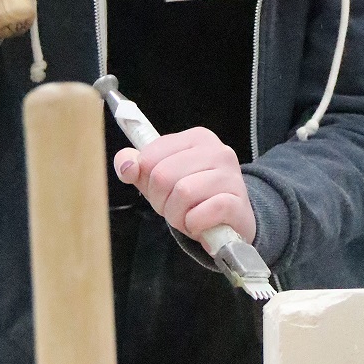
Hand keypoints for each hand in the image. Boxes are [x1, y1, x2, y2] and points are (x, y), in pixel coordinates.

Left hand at [114, 127, 256, 245]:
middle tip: (175, 208)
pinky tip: (201, 225)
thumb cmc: (195, 196)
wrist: (231, 220)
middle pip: (163, 176)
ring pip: (182, 193)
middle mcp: (217, 151)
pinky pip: (201, 214)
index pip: (150, 156)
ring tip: (189, 217)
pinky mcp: (237, 203)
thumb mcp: (162, 178)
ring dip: (177, 216)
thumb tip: (126, 165)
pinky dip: (194, 225)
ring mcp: (230, 176)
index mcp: (196, 138)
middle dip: (161, 201)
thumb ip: (139, 168)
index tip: (162, 190)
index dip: (147, 181)